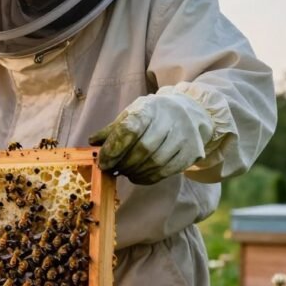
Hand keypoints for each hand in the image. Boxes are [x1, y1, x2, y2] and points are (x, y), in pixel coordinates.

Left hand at [88, 93, 212, 184]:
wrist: (190, 113)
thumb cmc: (153, 116)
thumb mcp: (132, 115)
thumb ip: (112, 130)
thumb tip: (93, 142)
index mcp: (151, 107)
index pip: (131, 128)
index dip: (114, 148)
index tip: (103, 162)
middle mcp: (171, 119)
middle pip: (144, 149)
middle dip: (123, 163)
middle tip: (113, 169)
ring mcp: (185, 136)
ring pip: (156, 162)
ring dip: (135, 172)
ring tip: (124, 172)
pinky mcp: (192, 151)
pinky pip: (166, 171)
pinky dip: (148, 178)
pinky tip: (138, 176)